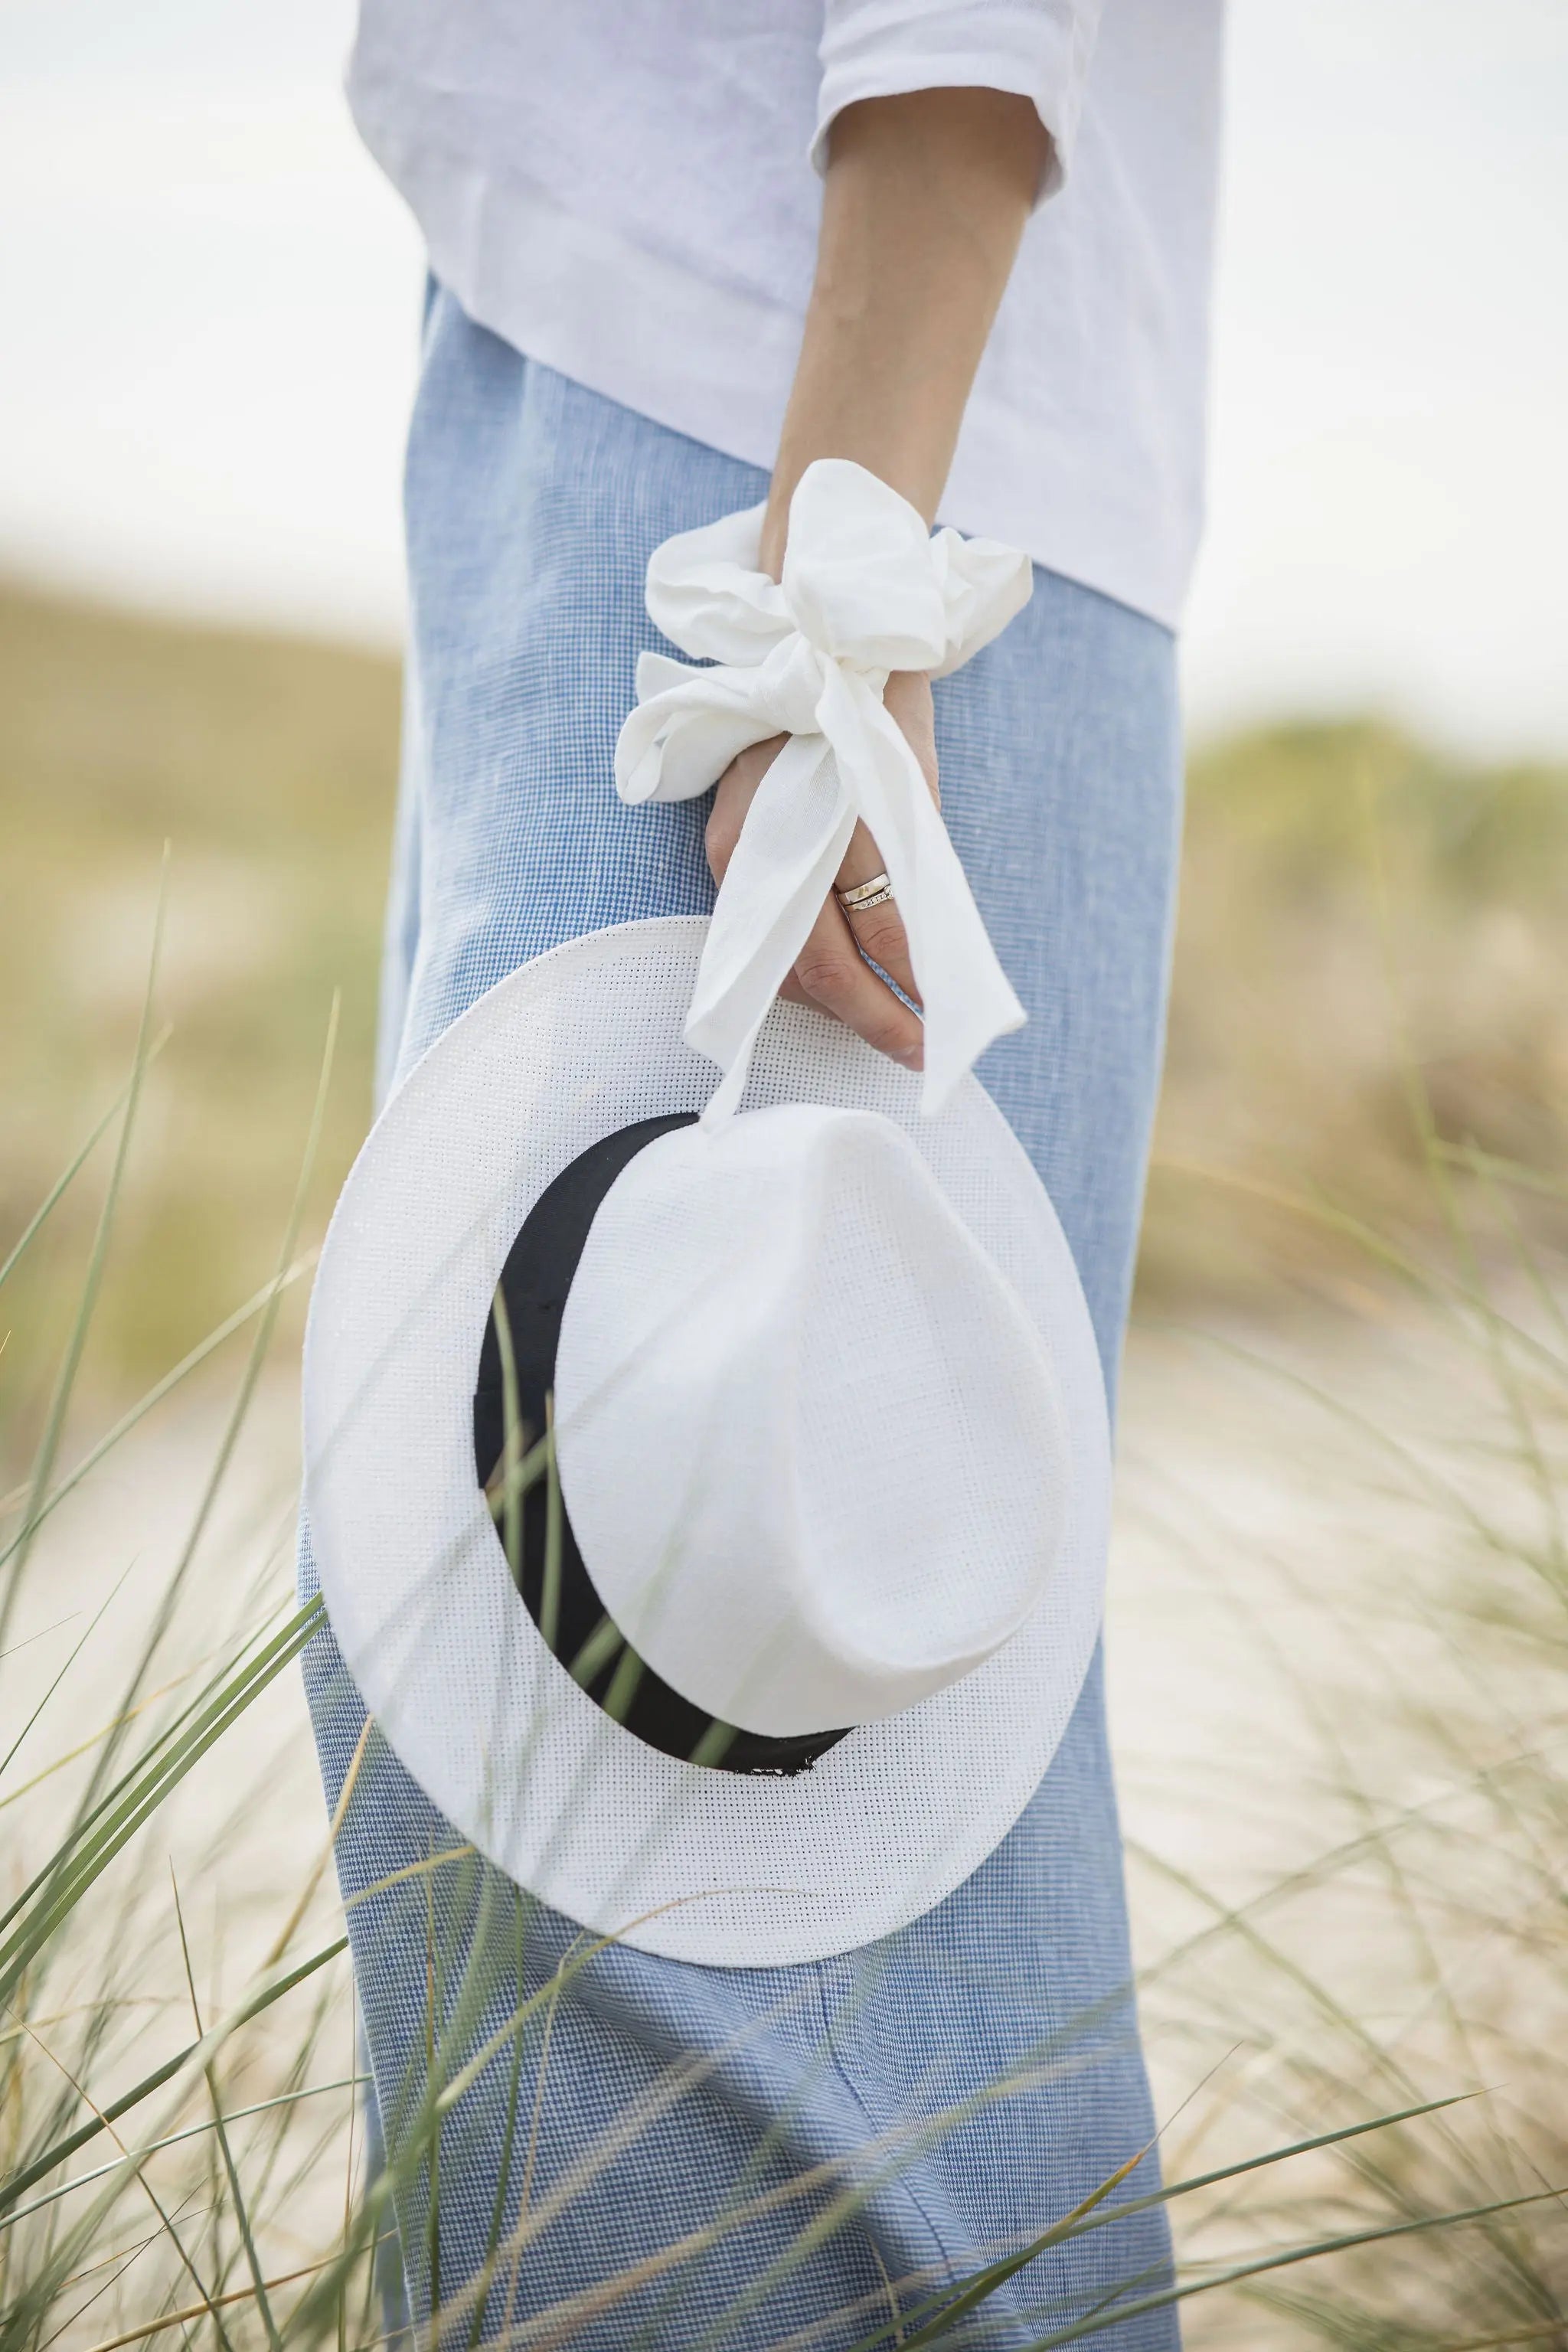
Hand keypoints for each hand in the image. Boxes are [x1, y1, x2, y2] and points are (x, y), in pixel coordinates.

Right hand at [704, 670, 935, 1069]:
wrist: (799, 639)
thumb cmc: (871, 704)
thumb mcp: (911, 777)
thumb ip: (917, 860)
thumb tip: (934, 952)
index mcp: (832, 808)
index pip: (880, 922)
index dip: (916, 982)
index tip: (949, 1024)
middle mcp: (771, 839)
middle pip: (822, 964)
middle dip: (876, 1020)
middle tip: (922, 1056)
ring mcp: (735, 851)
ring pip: (783, 963)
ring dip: (836, 1008)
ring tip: (887, 1031)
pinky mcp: (719, 854)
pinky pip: (759, 938)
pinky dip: (800, 974)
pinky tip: (837, 994)